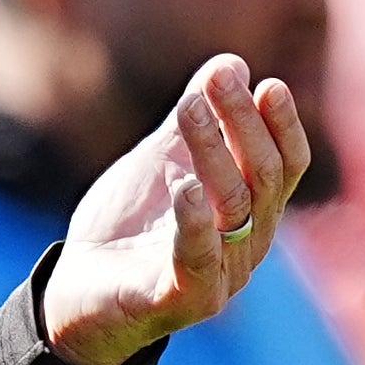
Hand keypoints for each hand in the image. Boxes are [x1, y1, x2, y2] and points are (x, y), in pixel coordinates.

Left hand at [38, 53, 307, 364]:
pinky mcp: (179, 302)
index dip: (282, 125)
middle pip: (263, 180)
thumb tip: (231, 62)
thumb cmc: (132, 225)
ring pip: (234, 210)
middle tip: (219, 79)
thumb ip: (198, 117)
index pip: (285, 166)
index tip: (267, 83)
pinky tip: (185, 187)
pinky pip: (198, 262)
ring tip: (189, 109)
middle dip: (242, 123)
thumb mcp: (163, 160)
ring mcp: (219, 277)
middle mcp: (248, 246)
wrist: (79, 289)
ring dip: (213, 153)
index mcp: (253, 213)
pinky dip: (195, 223)